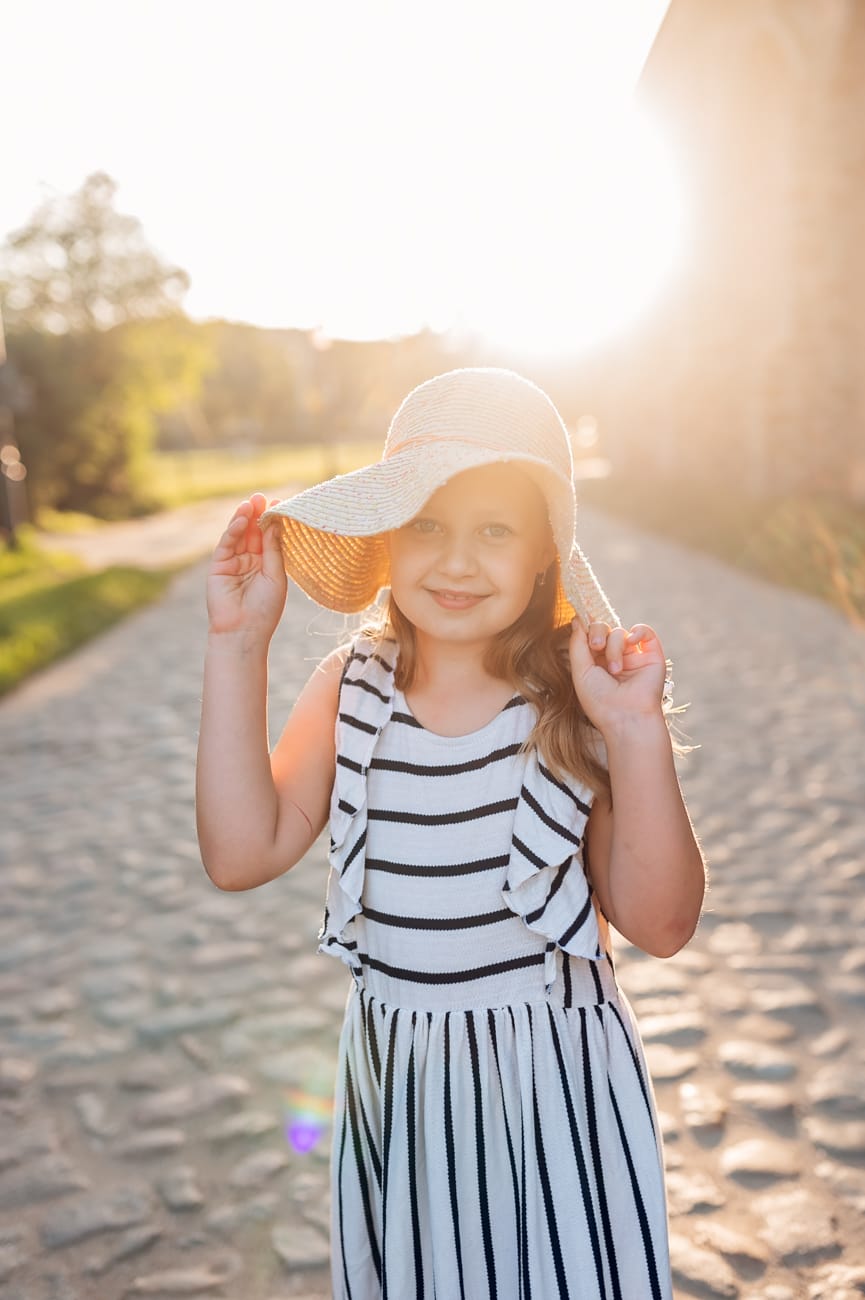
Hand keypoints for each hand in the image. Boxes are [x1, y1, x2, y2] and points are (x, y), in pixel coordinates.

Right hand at [206, 493, 286, 643]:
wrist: (244, 631)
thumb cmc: (265, 609)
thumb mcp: (275, 575)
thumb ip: (272, 549)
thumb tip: (274, 523)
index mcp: (267, 565)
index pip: (269, 538)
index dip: (273, 521)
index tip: (280, 503)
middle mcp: (250, 562)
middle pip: (254, 533)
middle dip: (258, 515)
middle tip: (262, 497)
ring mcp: (233, 563)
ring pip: (239, 535)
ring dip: (245, 518)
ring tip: (251, 502)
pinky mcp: (218, 566)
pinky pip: (226, 544)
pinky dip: (233, 530)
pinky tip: (242, 519)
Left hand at [568, 620, 667, 733]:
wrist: (627, 718)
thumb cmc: (600, 701)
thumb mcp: (580, 671)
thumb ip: (578, 644)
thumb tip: (577, 619)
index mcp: (595, 662)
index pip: (589, 635)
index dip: (585, 627)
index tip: (579, 620)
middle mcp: (613, 658)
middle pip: (603, 628)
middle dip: (598, 632)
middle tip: (597, 646)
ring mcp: (633, 656)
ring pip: (620, 633)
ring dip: (615, 647)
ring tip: (616, 670)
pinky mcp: (651, 656)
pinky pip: (645, 631)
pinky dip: (638, 631)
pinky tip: (632, 641)